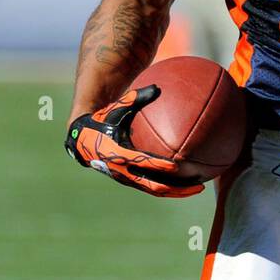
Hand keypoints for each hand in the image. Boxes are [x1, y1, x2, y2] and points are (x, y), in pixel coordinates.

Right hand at [65, 86, 205, 197]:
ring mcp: (127, 178)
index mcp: (118, 153)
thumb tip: (156, 87)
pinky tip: (185, 181)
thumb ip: (134, 99)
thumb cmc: (102, 120)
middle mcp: (123, 171)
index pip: (142, 162)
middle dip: (177, 188)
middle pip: (153, 185)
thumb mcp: (115, 109)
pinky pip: (152, 186)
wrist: (81, 140)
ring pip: (155, 190)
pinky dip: (169, 186)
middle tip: (198, 185)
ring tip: (198, 188)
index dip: (159, 165)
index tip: (177, 166)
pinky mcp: (130, 180)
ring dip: (176, 191)